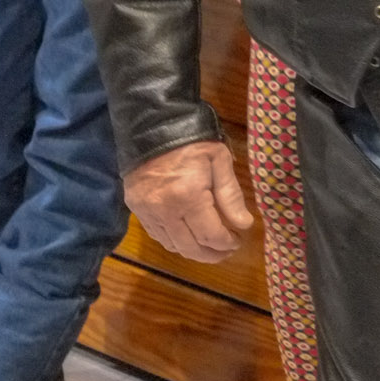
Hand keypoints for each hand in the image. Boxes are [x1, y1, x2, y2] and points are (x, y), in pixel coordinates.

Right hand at [123, 140, 254, 262]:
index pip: (210, 235)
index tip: (239, 241)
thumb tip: (244, 224)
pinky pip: (157, 235)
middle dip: (212, 254)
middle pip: (189, 247)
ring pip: (171, 245)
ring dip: (192, 251)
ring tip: (211, 247)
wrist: (152, 126)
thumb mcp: (219, 160)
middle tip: (227, 251)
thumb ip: (230, 195)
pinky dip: (174, 240)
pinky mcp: (136, 209)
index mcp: (188, 197)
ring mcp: (146, 212)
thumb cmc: (193, 140)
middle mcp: (164, 211)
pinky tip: (188, 236)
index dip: (227, 243)